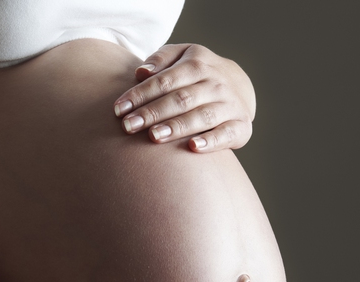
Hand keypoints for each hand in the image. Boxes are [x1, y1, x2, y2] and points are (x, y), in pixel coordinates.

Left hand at [113, 44, 256, 152]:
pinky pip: (226, 134)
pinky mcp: (240, 127)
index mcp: (197, 64)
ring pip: (201, 116)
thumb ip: (161, 60)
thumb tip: (140, 72)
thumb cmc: (197, 74)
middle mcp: (216, 83)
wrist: (239, 85)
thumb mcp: (182, 57)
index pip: (165, 80)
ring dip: (177, 127)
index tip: (118, 109)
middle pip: (181, 99)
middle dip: (153, 113)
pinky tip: (193, 147)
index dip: (141, 94)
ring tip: (154, 136)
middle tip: (128, 127)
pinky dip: (212, 141)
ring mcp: (230, 105)